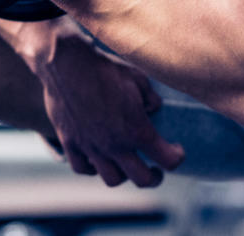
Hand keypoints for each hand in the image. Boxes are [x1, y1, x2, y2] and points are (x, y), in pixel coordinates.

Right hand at [34, 21, 184, 186]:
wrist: (66, 64)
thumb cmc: (105, 68)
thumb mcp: (138, 78)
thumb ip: (150, 98)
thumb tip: (153, 107)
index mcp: (137, 130)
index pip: (168, 159)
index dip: (176, 156)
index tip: (176, 150)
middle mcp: (116, 145)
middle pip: (142, 179)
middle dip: (154, 177)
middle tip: (155, 170)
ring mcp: (91, 147)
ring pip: (112, 179)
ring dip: (124, 175)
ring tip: (125, 165)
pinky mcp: (70, 142)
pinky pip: (83, 168)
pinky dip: (93, 168)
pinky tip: (97, 158)